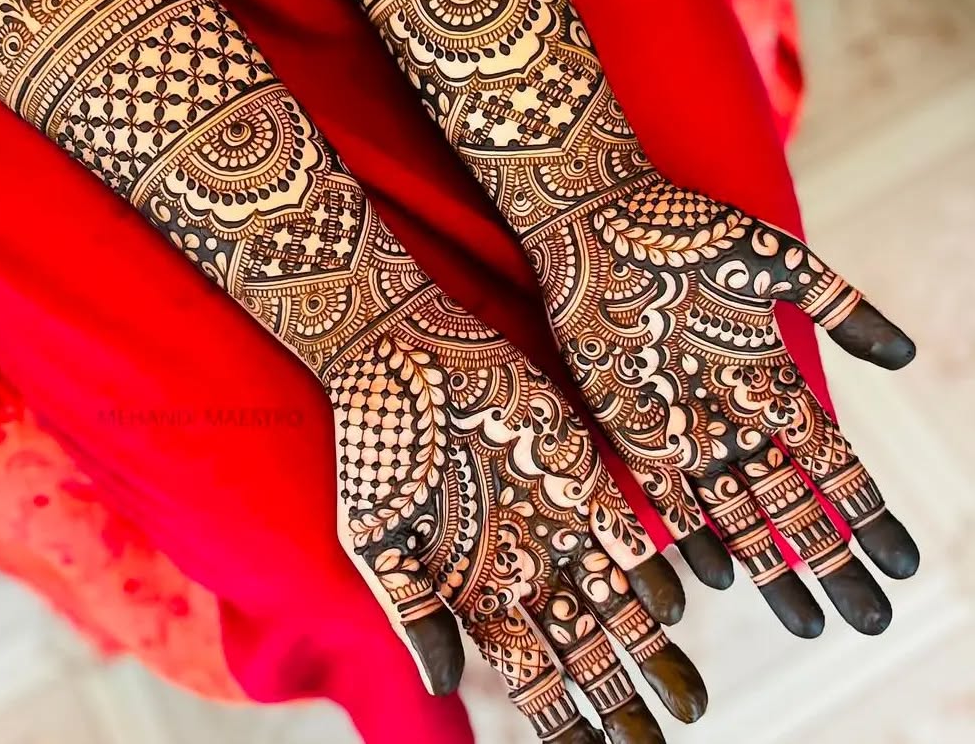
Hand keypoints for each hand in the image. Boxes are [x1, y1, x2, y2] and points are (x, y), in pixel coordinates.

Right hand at [330, 278, 706, 742]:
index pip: (528, 674)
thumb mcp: (377, 534)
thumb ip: (413, 608)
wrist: (402, 356)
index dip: (561, 721)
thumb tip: (446, 688)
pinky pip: (623, 529)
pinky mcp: (576, 469)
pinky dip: (647, 568)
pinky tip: (672, 604)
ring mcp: (554, 517)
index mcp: (474, 586)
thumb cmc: (376, 444)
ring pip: (614, 601)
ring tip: (687, 700)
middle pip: (582, 648)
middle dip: (618, 700)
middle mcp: (522, 562)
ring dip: (650, 649)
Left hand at [525, 171, 918, 637]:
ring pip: (738, 511)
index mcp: (771, 373)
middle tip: (869, 619)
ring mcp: (681, 420)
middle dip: (831, 559)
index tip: (904, 564)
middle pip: (792, 500)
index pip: (833, 461)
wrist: (595, 215)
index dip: (868, 512)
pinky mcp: (628, 421)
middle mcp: (731, 408)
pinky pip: (666, 492)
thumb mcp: (776, 263)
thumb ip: (841, 306)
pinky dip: (695, 535)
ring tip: (807, 623)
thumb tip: (909, 359)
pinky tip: (721, 579)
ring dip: (772, 566)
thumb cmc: (685, 229)